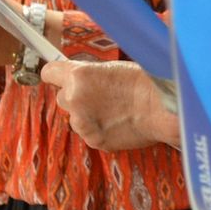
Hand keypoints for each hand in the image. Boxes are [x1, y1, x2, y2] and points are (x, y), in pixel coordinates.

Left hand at [39, 59, 178, 151]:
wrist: (162, 108)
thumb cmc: (144, 82)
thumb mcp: (112, 68)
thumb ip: (90, 76)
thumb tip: (81, 80)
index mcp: (78, 76)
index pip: (49, 73)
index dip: (56, 75)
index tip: (59, 77)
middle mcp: (74, 99)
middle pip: (63, 98)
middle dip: (77, 98)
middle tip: (100, 95)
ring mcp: (82, 123)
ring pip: (77, 118)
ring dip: (89, 116)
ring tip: (116, 110)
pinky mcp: (94, 141)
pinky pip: (91, 134)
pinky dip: (102, 130)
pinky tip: (120, 122)